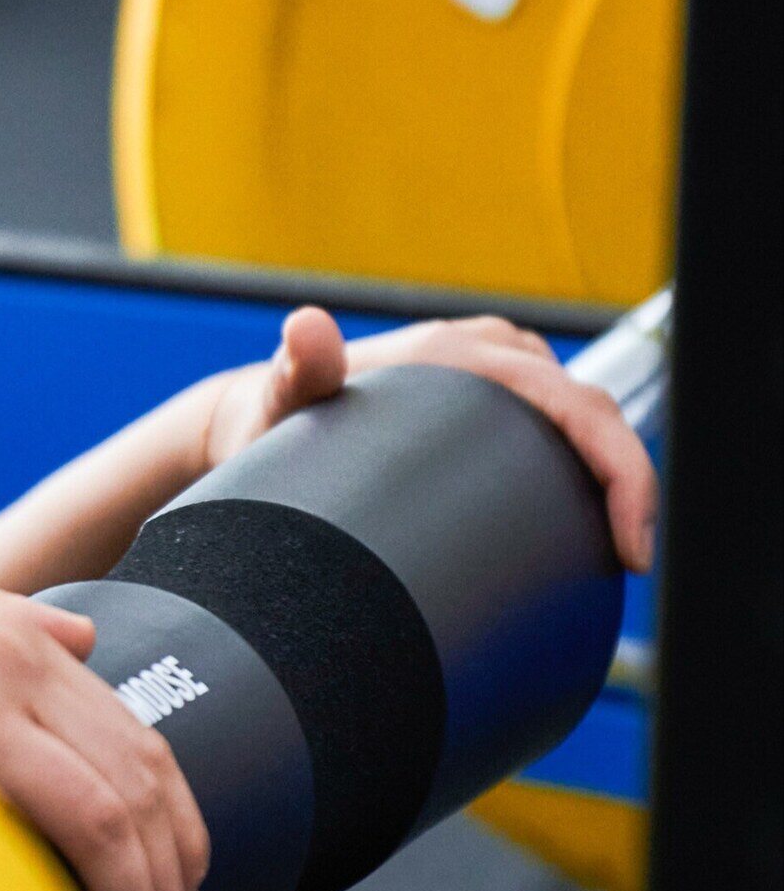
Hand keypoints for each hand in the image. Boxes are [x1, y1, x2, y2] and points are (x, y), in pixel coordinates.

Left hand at [201, 308, 657, 571]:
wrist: (260, 417)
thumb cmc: (277, 414)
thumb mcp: (288, 397)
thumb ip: (298, 367)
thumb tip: (307, 329)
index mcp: (461, 351)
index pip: (575, 402)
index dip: (622, 470)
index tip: (630, 545)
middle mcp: (485, 354)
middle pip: (590, 416)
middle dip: (627, 486)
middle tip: (624, 562)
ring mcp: (489, 378)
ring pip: (579, 426)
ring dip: (609, 480)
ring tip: (612, 555)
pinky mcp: (485, 406)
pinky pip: (555, 433)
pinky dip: (581, 474)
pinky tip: (584, 531)